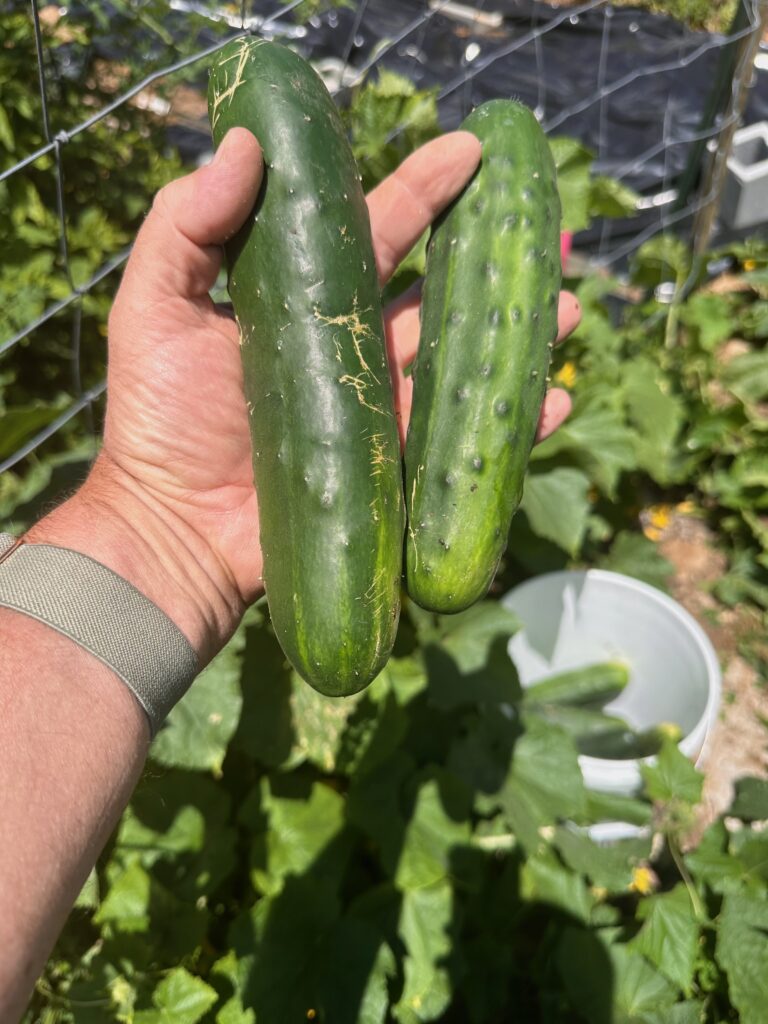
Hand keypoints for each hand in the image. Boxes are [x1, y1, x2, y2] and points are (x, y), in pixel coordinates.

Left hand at [97, 128, 578, 655]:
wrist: (177, 533)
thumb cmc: (160, 423)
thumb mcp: (155, 310)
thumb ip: (186, 224)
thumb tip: (247, 144)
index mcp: (306, 302)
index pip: (377, 232)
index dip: (424, 190)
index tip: (473, 152)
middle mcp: (353, 351)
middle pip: (439, 293)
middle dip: (494, 259)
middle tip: (547, 235)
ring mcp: (382, 412)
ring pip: (464, 362)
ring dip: (516, 334)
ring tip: (565, 310)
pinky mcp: (398, 470)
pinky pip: (466, 443)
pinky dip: (513, 426)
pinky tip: (552, 402)